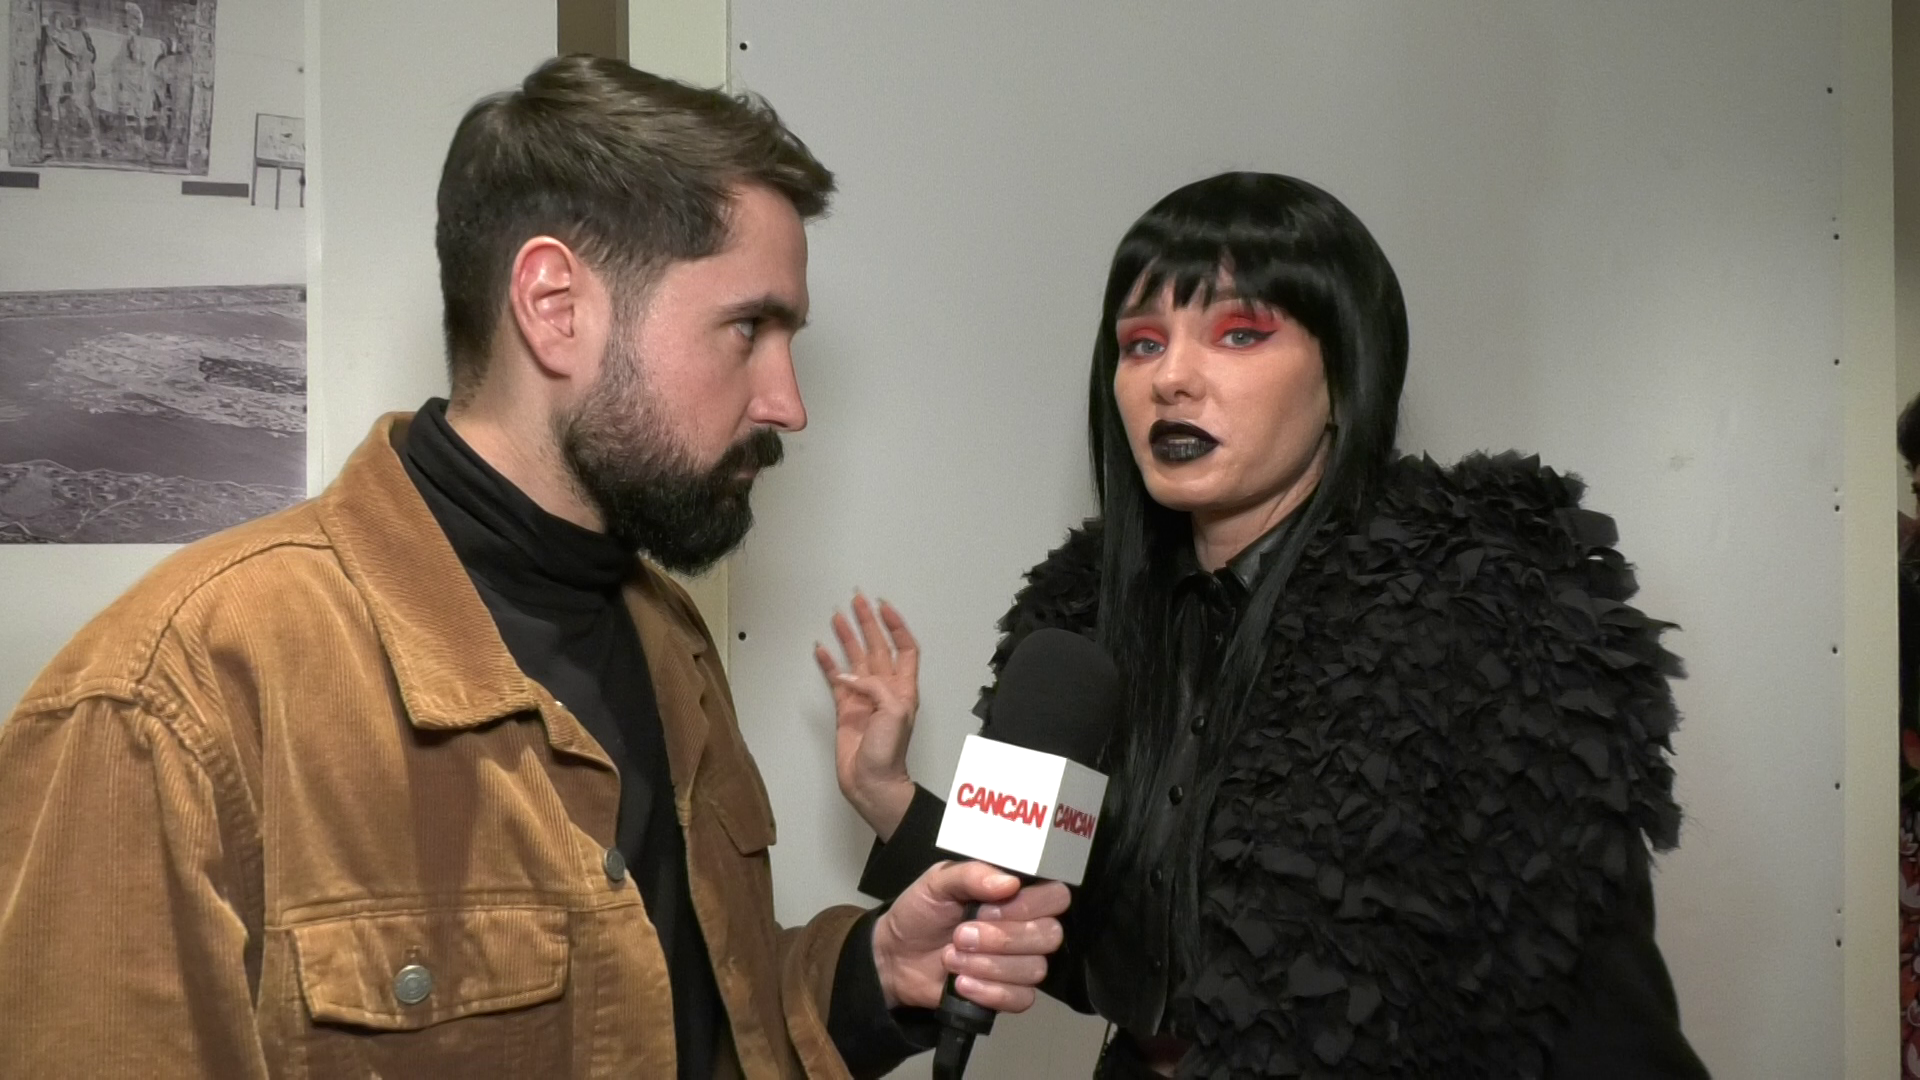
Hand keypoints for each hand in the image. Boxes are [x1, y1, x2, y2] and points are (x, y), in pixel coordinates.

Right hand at [815, 592, 919, 838]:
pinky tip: (822, 650)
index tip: (883, 607)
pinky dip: (829, 664)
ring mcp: (865, 699)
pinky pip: (837, 680)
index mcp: (903, 689)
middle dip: (868, 623)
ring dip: (848, 638)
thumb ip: (874, 688)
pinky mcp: (847, 709)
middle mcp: (885, 690)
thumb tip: (850, 676)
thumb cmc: (890, 754)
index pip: (904, 648)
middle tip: (857, 602)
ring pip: (855, 660)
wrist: (873, 782)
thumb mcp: (893, 714)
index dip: (895, 626)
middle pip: (877, 647)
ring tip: (838, 618)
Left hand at [871, 860, 1069, 1012]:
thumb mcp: (938, 882)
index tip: (987, 908)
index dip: (1028, 905)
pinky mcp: (1010, 995)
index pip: (1055, 897)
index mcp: (1017, 894)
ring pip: (1035, 969)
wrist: (896, 956)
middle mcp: (1027, 927)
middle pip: (1050, 935)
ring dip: (988, 966)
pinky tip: (961, 984)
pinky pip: (1022, 998)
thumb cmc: (921, 911)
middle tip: (960, 935)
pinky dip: (989, 992)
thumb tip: (1009, 883)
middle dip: (1002, 938)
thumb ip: (972, 874)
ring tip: (951, 959)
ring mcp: (1021, 963)